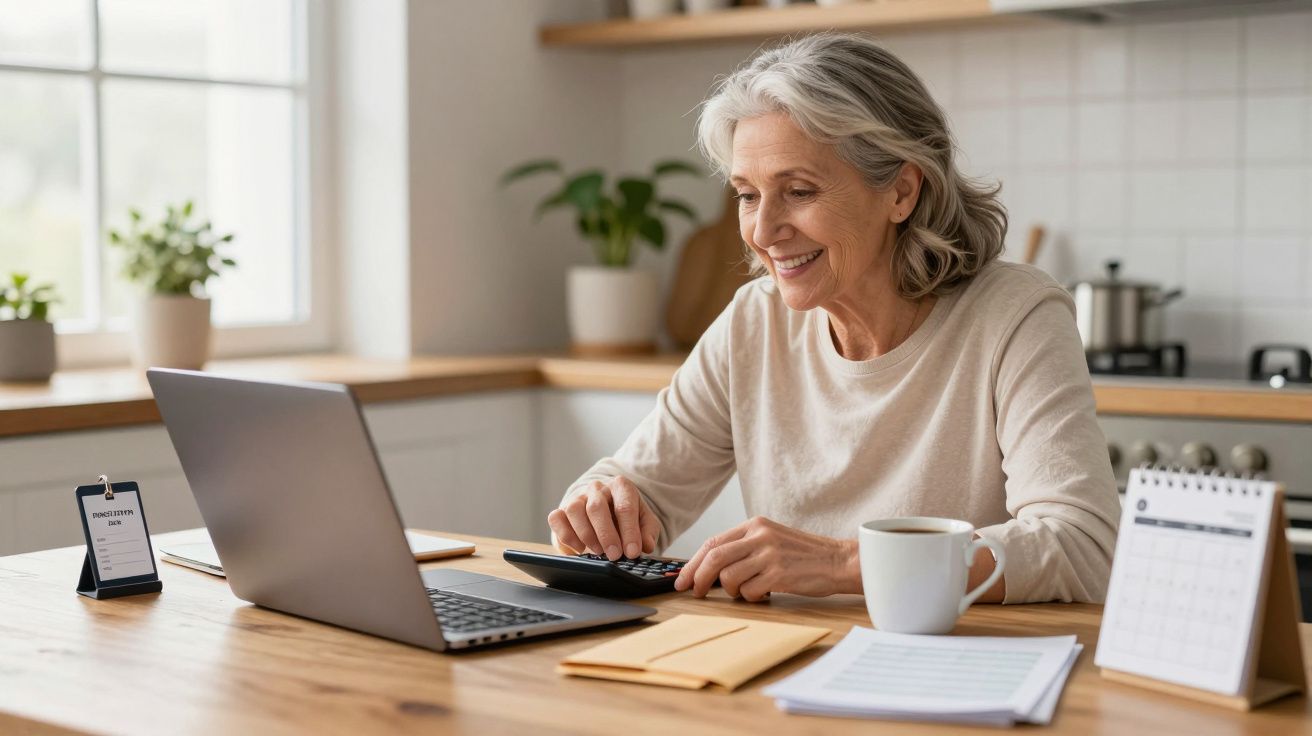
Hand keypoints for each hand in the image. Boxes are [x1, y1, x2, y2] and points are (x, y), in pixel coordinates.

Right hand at [548, 476, 661, 560]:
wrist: (606, 510)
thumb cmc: (626, 517)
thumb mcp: (644, 521)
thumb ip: (648, 532)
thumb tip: (646, 545)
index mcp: (621, 487)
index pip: (625, 506)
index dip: (629, 531)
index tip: (632, 552)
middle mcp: (597, 488)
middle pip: (597, 507)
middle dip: (606, 534)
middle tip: (615, 555)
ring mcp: (577, 498)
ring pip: (574, 510)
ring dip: (586, 534)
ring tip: (598, 552)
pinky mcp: (561, 510)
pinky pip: (556, 518)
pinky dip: (566, 535)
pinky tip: (579, 549)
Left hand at [674, 516, 858, 600]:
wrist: (838, 561)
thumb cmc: (803, 555)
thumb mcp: (772, 539)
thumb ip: (744, 547)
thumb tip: (710, 568)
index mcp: (756, 525)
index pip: (713, 542)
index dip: (694, 563)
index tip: (684, 579)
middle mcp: (760, 536)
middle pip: (714, 557)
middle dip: (699, 578)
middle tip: (694, 592)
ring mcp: (770, 554)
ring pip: (729, 577)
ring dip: (732, 591)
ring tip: (747, 591)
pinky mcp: (780, 574)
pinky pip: (750, 591)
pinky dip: (752, 597)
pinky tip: (765, 593)